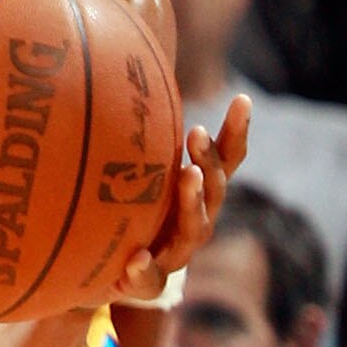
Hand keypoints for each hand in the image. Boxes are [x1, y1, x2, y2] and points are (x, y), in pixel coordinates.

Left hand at [115, 96, 248, 302]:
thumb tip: (130, 64)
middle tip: (196, 132)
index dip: (236, 132)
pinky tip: (136, 260)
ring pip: (195, 230)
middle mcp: (196, 219)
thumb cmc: (127, 214)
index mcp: (197, 192)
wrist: (104, 276)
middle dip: (208, 160)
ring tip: (186, 176)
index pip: (226, 160)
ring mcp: (175, 252)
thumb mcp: (136, 174)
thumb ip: (140, 136)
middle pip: (215, 189)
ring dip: (193, 202)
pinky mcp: (148, 282)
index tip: (242, 99)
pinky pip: (150, 281)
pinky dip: (145, 271)